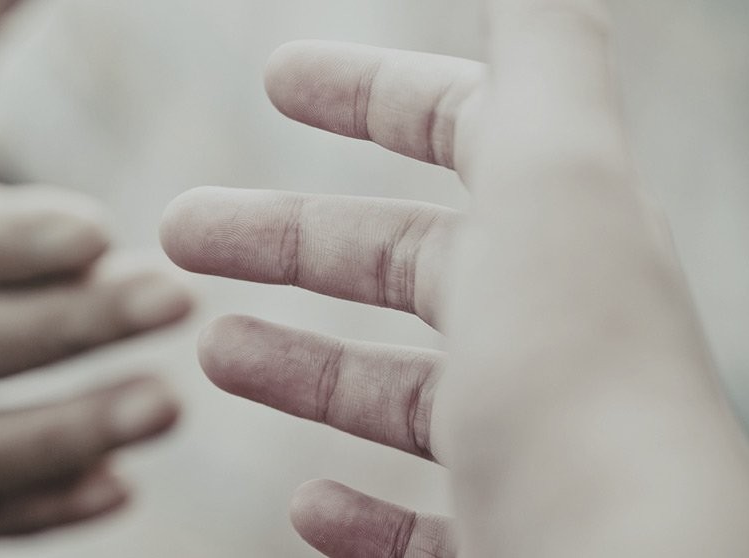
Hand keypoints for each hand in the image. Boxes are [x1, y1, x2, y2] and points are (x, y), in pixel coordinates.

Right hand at [159, 0, 748, 555]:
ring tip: (206, 355)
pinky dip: (355, 507)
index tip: (271, 76)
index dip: (373, 91)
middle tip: (173, 231)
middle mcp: (552, 333)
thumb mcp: (557, 176)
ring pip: (397, 394)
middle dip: (286, 236)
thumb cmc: (575, 380)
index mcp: (560, 230)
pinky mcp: (505, 546)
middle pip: (405, 261)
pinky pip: (421, 525)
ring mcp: (528, 449)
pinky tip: (308, 498)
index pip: (467, 128)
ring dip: (298, 365)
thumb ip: (542, 55)